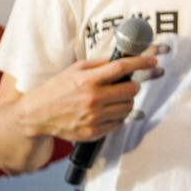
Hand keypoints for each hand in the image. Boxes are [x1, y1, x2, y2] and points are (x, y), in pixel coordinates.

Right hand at [17, 53, 160, 142]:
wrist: (36, 115)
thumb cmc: (57, 88)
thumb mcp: (76, 69)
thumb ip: (101, 63)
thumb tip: (124, 57)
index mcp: (88, 80)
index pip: (123, 68)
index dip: (142, 63)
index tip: (154, 61)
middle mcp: (92, 99)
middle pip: (131, 89)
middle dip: (135, 84)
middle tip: (130, 83)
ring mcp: (93, 118)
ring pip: (128, 107)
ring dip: (128, 101)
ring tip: (118, 98)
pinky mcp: (92, 132)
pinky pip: (119, 123)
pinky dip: (119, 116)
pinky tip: (109, 111)